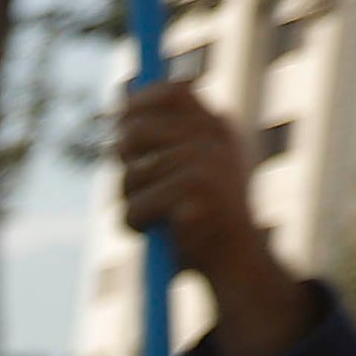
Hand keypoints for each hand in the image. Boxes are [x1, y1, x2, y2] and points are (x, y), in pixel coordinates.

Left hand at [114, 77, 312, 355]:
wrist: (235, 264)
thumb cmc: (202, 217)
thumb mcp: (186, 167)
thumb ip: (158, 135)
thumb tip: (122, 93)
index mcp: (217, 129)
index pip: (173, 92)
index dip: (139, 103)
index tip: (120, 121)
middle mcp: (214, 142)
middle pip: (136, 133)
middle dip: (123, 160)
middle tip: (135, 182)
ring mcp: (206, 168)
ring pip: (130, 175)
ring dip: (129, 200)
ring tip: (154, 214)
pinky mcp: (193, 200)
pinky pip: (135, 207)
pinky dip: (135, 224)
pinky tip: (157, 232)